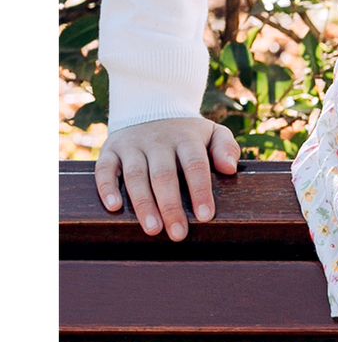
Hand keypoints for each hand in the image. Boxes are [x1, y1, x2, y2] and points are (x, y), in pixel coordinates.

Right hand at [95, 118, 240, 240]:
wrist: (150, 107)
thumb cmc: (188, 134)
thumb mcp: (212, 133)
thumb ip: (226, 147)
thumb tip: (229, 168)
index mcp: (185, 138)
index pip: (194, 164)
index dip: (200, 190)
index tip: (205, 216)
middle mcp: (156, 140)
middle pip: (163, 175)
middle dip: (170, 206)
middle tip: (178, 234)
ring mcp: (131, 144)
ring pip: (135, 175)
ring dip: (143, 203)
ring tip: (152, 230)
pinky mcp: (110, 149)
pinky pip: (104, 168)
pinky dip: (106, 187)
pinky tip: (114, 207)